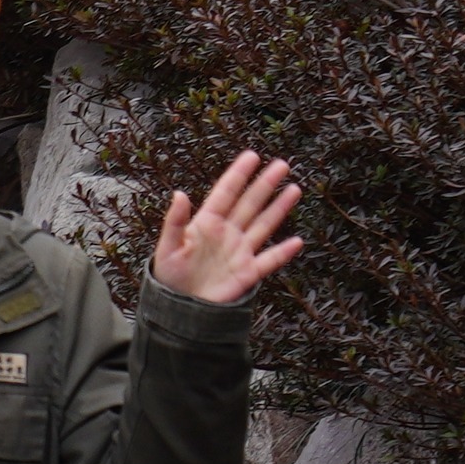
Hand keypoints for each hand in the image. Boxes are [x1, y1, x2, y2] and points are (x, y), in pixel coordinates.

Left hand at [152, 151, 304, 304]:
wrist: (179, 308)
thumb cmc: (168, 276)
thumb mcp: (167, 247)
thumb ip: (175, 221)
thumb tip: (179, 193)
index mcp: (206, 224)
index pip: (225, 193)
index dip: (238, 175)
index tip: (252, 156)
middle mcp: (227, 234)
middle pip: (249, 204)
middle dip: (265, 184)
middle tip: (282, 164)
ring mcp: (239, 252)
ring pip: (263, 225)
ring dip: (278, 208)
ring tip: (294, 189)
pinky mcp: (247, 273)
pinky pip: (269, 260)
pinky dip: (283, 252)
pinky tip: (297, 241)